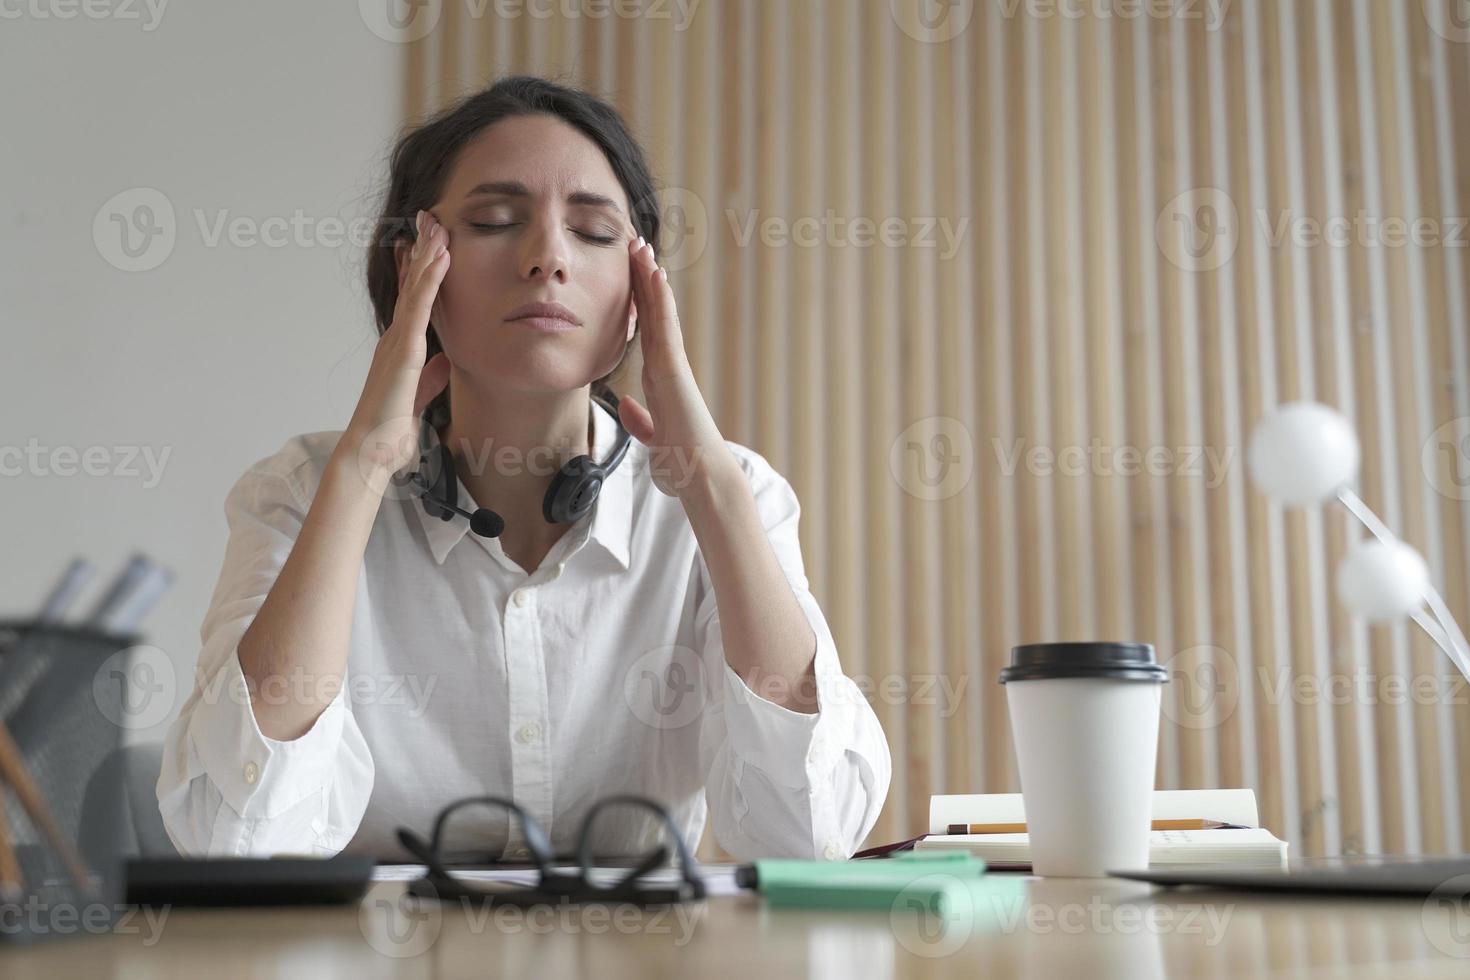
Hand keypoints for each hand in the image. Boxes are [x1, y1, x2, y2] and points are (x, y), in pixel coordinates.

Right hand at [342, 209, 453, 486]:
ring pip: (414, 287)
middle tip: (429, 218)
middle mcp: (396, 338)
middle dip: (421, 250)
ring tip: (436, 223)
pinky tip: (441, 257)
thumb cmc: (390, 432)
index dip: (417, 271)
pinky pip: (420, 307)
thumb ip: (430, 378)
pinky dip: (430, 279)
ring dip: (426, 253)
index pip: (411, 301)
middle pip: (411, 285)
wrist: (372, 452)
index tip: (425, 244)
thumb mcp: (419, 397)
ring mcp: (398, 341)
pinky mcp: (404, 350)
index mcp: (400, 348)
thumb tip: (444, 362)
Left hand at [618, 236, 737, 496]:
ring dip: (650, 279)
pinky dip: (660, 302)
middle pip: (652, 313)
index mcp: (661, 379)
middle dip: (642, 278)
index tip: (630, 271)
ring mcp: (673, 366)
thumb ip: (641, 419)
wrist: (700, 478)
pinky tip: (655, 276)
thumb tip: (628, 405)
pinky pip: (665, 329)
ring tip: (642, 246)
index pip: (645, 330)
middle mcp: (668, 366)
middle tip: (634, 243)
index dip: (638, 299)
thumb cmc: (682, 463)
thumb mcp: (652, 436)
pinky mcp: (675, 371)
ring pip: (660, 314)